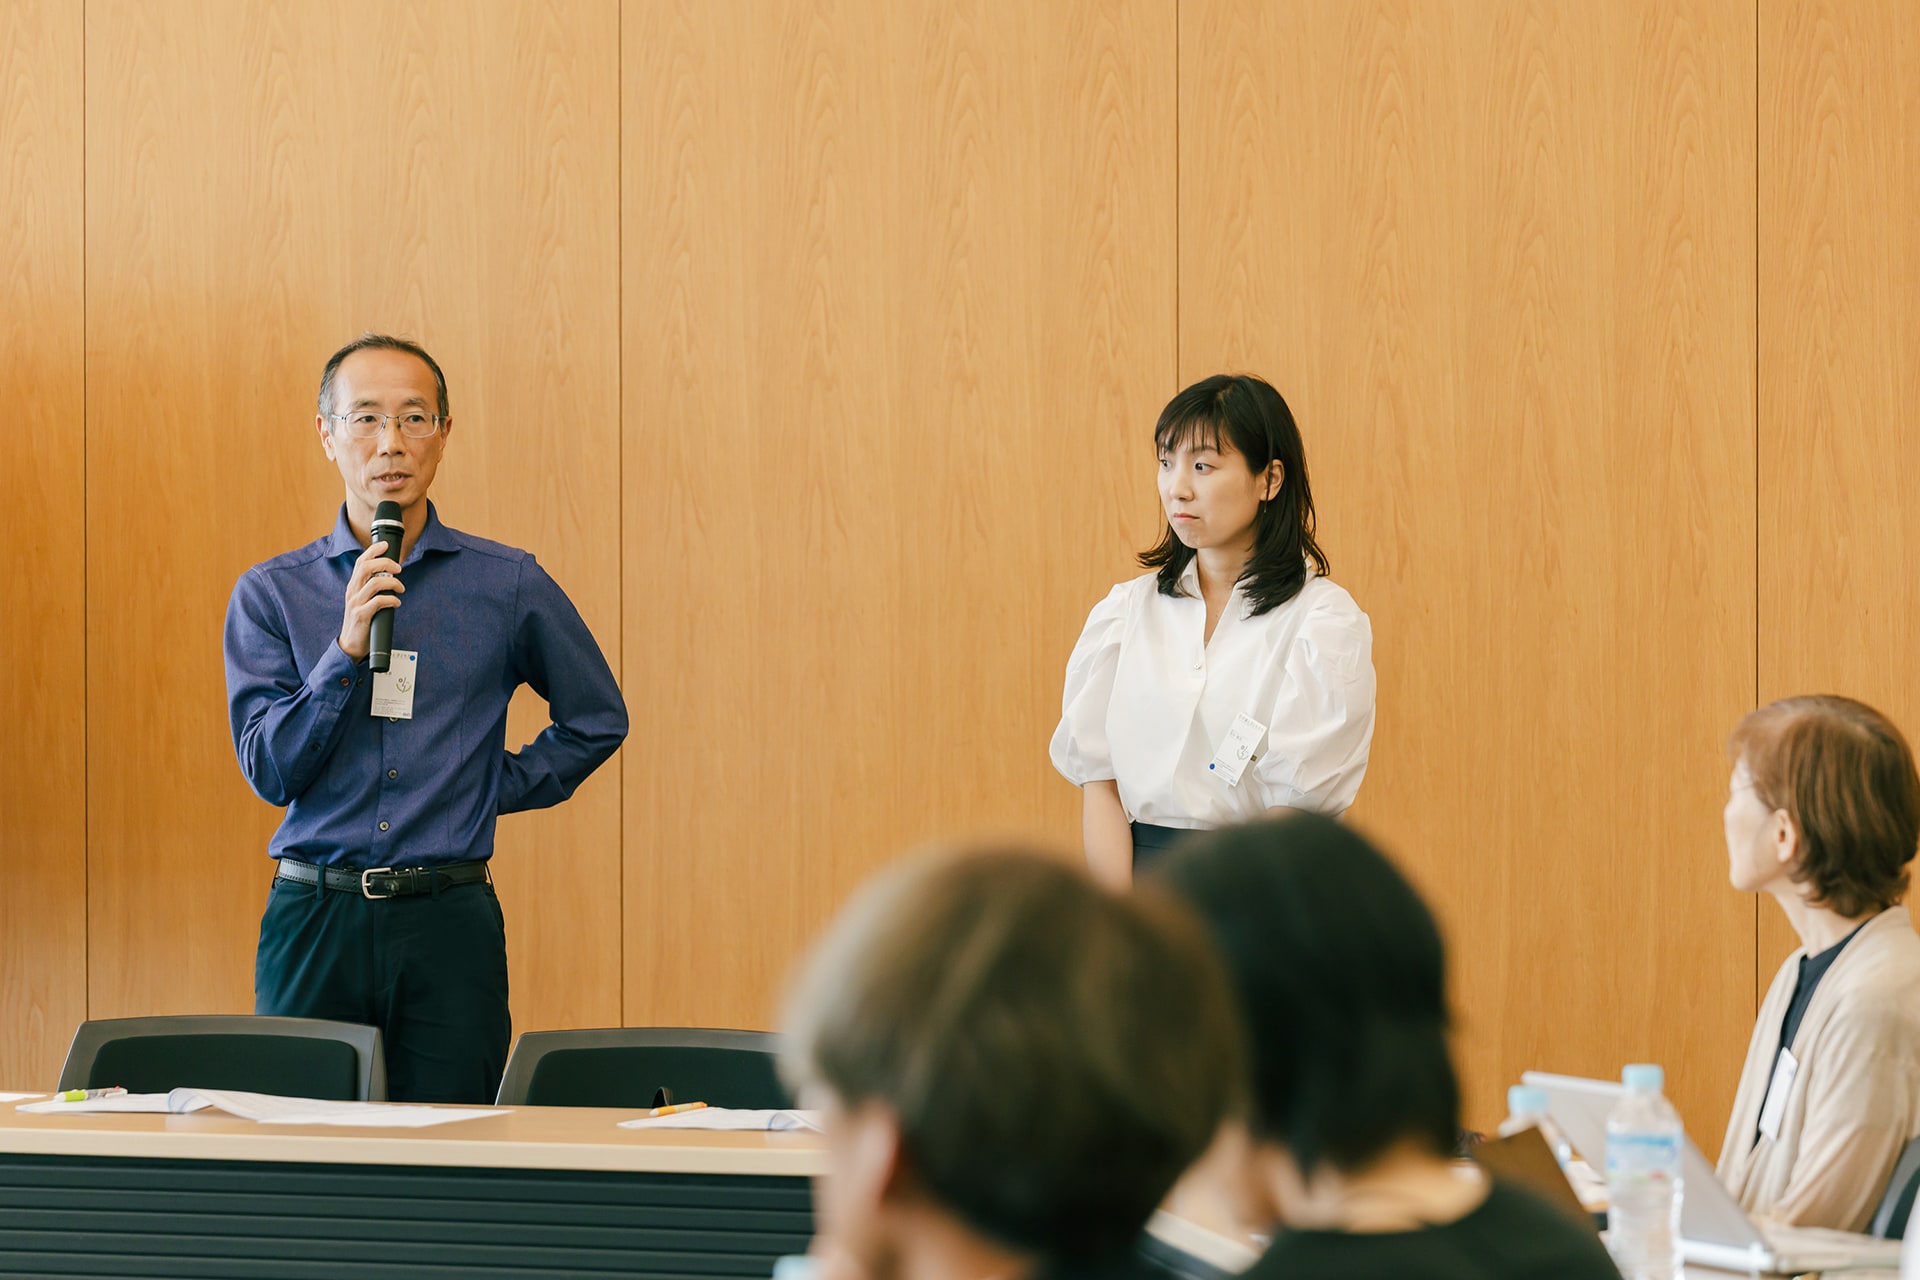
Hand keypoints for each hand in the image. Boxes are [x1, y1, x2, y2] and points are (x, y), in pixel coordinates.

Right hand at [337, 539, 403, 660]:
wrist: (351, 644)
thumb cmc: (362, 621)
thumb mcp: (364, 600)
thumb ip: (373, 588)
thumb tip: (391, 575)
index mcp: (353, 586)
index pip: (361, 562)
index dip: (373, 551)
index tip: (386, 545)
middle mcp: (352, 591)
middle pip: (366, 567)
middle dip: (385, 563)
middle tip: (399, 569)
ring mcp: (355, 603)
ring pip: (374, 583)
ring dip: (393, 583)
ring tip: (401, 589)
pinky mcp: (361, 615)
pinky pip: (378, 602)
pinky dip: (391, 600)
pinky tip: (396, 603)